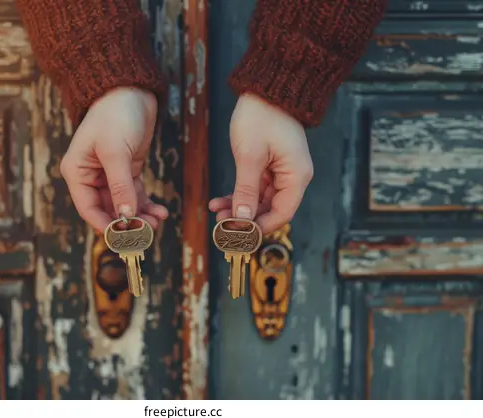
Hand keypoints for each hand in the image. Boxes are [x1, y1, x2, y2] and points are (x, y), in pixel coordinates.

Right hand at [60, 87, 168, 232]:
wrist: (132, 91)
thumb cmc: (115, 115)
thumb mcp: (115, 151)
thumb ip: (120, 185)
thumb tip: (126, 217)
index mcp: (77, 172)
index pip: (88, 208)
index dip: (106, 225)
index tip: (126, 237)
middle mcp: (90, 177)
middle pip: (107, 210)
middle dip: (128, 222)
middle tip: (149, 230)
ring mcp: (109, 175)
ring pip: (123, 206)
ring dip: (140, 216)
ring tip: (158, 221)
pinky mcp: (127, 171)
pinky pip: (135, 195)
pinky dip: (146, 205)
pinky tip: (160, 211)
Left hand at [209, 93, 313, 233]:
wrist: (264, 88)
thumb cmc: (260, 117)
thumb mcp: (249, 156)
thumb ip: (246, 190)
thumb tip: (243, 219)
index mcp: (296, 176)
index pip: (282, 214)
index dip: (260, 227)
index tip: (237, 233)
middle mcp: (294, 177)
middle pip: (271, 210)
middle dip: (245, 218)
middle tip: (220, 223)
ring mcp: (282, 171)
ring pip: (260, 201)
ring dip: (239, 207)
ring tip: (215, 211)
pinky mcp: (271, 166)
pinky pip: (256, 188)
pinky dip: (239, 194)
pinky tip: (219, 200)